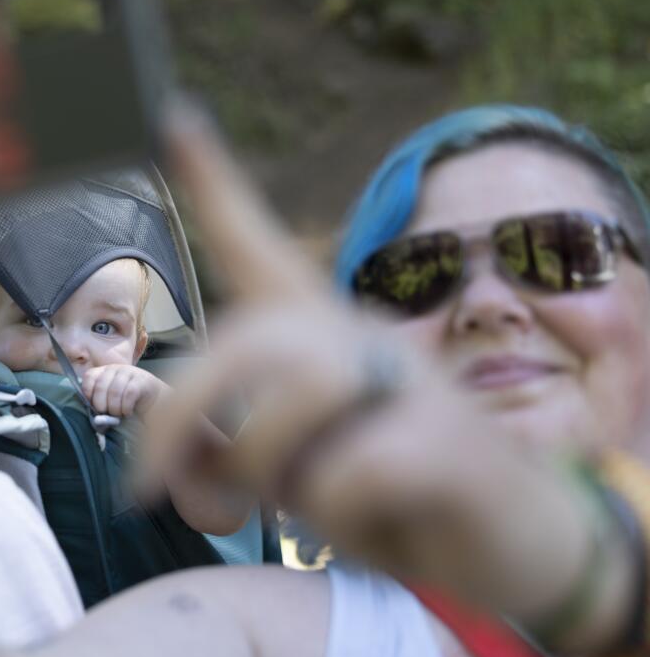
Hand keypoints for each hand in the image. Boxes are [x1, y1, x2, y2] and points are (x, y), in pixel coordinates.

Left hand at [82, 364, 167, 417]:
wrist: (154, 401)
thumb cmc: (127, 403)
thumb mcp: (110, 401)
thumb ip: (101, 406)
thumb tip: (97, 419)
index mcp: (103, 372)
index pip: (89, 378)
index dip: (89, 394)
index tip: (95, 406)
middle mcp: (114, 368)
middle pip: (101, 387)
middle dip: (102, 406)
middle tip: (109, 414)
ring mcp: (129, 372)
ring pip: (114, 392)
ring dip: (115, 409)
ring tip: (120, 414)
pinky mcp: (142, 380)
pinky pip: (129, 394)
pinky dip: (126, 408)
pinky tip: (128, 412)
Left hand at [142, 100, 473, 564]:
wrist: (512, 540)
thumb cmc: (384, 495)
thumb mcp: (291, 474)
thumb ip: (223, 458)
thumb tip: (164, 468)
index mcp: (320, 331)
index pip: (259, 244)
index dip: (211, 185)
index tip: (172, 116)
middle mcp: (360, 336)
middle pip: (247, 340)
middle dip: (180, 418)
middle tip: (145, 489)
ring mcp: (411, 383)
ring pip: (294, 405)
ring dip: (274, 477)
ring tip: (314, 507)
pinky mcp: (449, 444)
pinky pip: (350, 473)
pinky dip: (338, 517)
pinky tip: (381, 523)